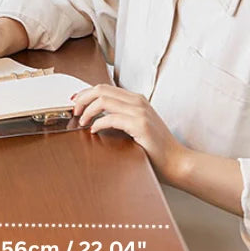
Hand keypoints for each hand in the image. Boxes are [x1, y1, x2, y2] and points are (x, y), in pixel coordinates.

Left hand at [72, 85, 186, 180]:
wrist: (177, 162)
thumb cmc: (154, 147)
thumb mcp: (135, 125)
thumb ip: (119, 116)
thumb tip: (94, 115)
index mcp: (136, 99)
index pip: (104, 88)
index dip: (85, 93)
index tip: (74, 103)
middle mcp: (138, 102)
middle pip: (101, 90)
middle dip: (82, 99)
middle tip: (74, 112)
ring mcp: (140, 112)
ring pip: (103, 100)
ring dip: (87, 111)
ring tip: (82, 121)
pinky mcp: (140, 125)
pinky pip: (111, 118)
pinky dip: (98, 123)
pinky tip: (93, 130)